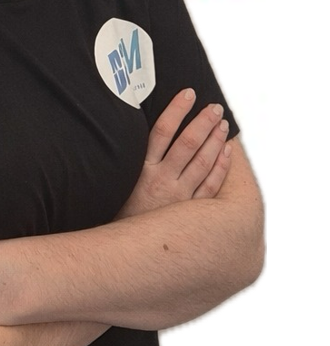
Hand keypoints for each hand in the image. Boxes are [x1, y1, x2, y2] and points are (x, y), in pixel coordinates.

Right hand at [117, 88, 231, 218]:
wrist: (125, 252)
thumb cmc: (119, 212)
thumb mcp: (119, 180)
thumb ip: (133, 157)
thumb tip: (140, 128)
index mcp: (142, 169)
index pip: (162, 130)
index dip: (177, 109)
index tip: (188, 94)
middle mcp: (162, 180)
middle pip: (188, 143)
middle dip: (203, 122)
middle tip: (215, 107)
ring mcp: (179, 197)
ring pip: (203, 163)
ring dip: (215, 140)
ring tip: (222, 123)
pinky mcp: (190, 213)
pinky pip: (211, 186)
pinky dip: (221, 167)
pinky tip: (226, 152)